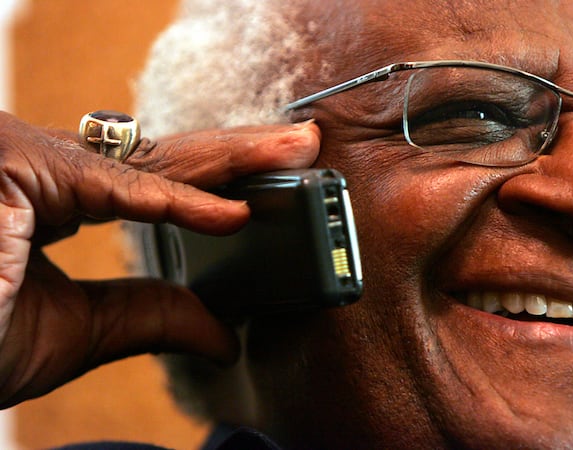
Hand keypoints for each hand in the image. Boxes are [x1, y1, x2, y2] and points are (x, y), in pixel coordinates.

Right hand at [0, 112, 319, 407]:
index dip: (210, 189)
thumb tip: (223, 335)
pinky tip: (235, 212)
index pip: (147, 187)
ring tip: (295, 152)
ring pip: (148, 160)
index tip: (265, 193)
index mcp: (48, 205)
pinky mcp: (11, 170)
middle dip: (238, 157)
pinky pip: (112, 189)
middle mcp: (37, 174)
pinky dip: (176, 205)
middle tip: (301, 147)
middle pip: (161, 163)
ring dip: (229, 157)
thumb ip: (148, 319)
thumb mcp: (75, 335)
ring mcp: (22, 164)